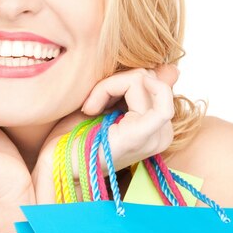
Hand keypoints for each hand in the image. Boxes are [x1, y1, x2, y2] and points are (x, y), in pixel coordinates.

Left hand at [32, 65, 177, 201]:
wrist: (58, 163)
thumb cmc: (80, 135)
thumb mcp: (113, 103)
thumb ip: (139, 87)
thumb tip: (173, 69)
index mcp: (159, 126)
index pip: (155, 80)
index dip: (125, 79)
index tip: (98, 97)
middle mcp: (163, 133)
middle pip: (150, 77)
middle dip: (116, 81)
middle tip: (91, 103)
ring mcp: (155, 136)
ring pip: (143, 79)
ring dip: (107, 85)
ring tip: (89, 108)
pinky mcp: (141, 136)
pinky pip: (142, 90)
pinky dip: (114, 87)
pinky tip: (93, 106)